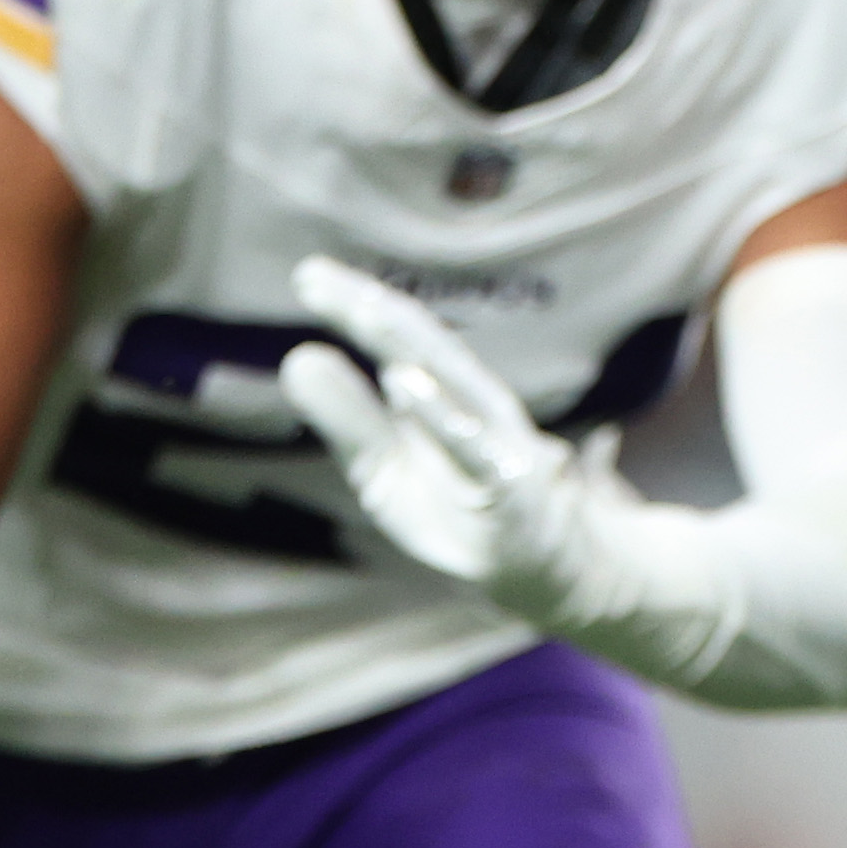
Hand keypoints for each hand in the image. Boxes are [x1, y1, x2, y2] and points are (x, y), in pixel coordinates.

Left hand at [278, 256, 611, 622]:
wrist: (547, 572)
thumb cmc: (459, 513)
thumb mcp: (386, 471)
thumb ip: (350, 419)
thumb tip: (299, 358)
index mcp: (440, 395)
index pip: (397, 340)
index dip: (354, 307)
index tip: (307, 275)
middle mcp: (472, 405)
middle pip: (420, 347)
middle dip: (369, 310)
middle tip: (311, 275)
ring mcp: (497, 442)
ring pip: (453, 381)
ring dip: (406, 342)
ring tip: (361, 309)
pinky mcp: (512, 486)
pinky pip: (473, 445)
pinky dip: (440, 412)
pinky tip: (404, 382)